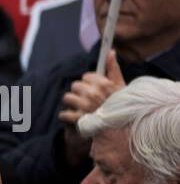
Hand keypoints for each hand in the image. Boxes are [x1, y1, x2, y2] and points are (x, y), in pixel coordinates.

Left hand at [58, 50, 123, 164]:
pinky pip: (64, 114)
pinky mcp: (79, 120)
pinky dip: (66, 117)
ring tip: (80, 108)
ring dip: (71, 103)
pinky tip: (73, 118)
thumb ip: (113, 68)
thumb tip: (110, 52)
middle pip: (75, 86)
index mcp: (105, 84)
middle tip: (86, 99)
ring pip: (67, 98)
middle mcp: (95, 94)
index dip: (88, 82)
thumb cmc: (119, 106)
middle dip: (79, 92)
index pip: (87, 76)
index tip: (92, 88)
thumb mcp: (120, 87)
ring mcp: (86, 108)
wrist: (119, 131)